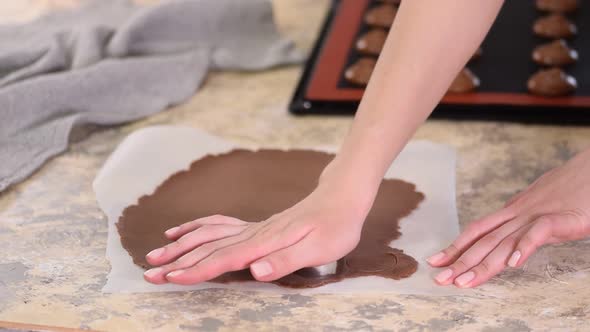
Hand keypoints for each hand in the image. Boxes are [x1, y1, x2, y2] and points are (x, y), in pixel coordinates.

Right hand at [142, 170, 375, 284]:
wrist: (341, 197)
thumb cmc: (335, 226)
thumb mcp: (319, 248)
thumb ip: (285, 260)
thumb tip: (255, 270)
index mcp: (265, 242)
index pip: (223, 258)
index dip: (195, 270)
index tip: (170, 278)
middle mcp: (253, 233)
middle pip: (207, 246)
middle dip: (177, 260)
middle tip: (150, 273)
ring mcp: (252, 227)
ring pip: (208, 234)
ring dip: (180, 244)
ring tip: (155, 253)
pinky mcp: (256, 226)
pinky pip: (218, 224)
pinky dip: (196, 227)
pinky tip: (183, 230)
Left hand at [427, 148, 589, 287]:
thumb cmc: (571, 189)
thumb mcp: (540, 207)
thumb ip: (524, 223)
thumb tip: (512, 237)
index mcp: (512, 212)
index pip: (477, 231)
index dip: (455, 247)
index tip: (436, 262)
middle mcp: (518, 214)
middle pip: (483, 241)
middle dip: (459, 262)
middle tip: (439, 279)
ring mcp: (536, 215)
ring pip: (503, 242)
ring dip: (482, 264)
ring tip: (463, 281)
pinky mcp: (560, 218)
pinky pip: (538, 234)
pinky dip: (524, 248)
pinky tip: (513, 265)